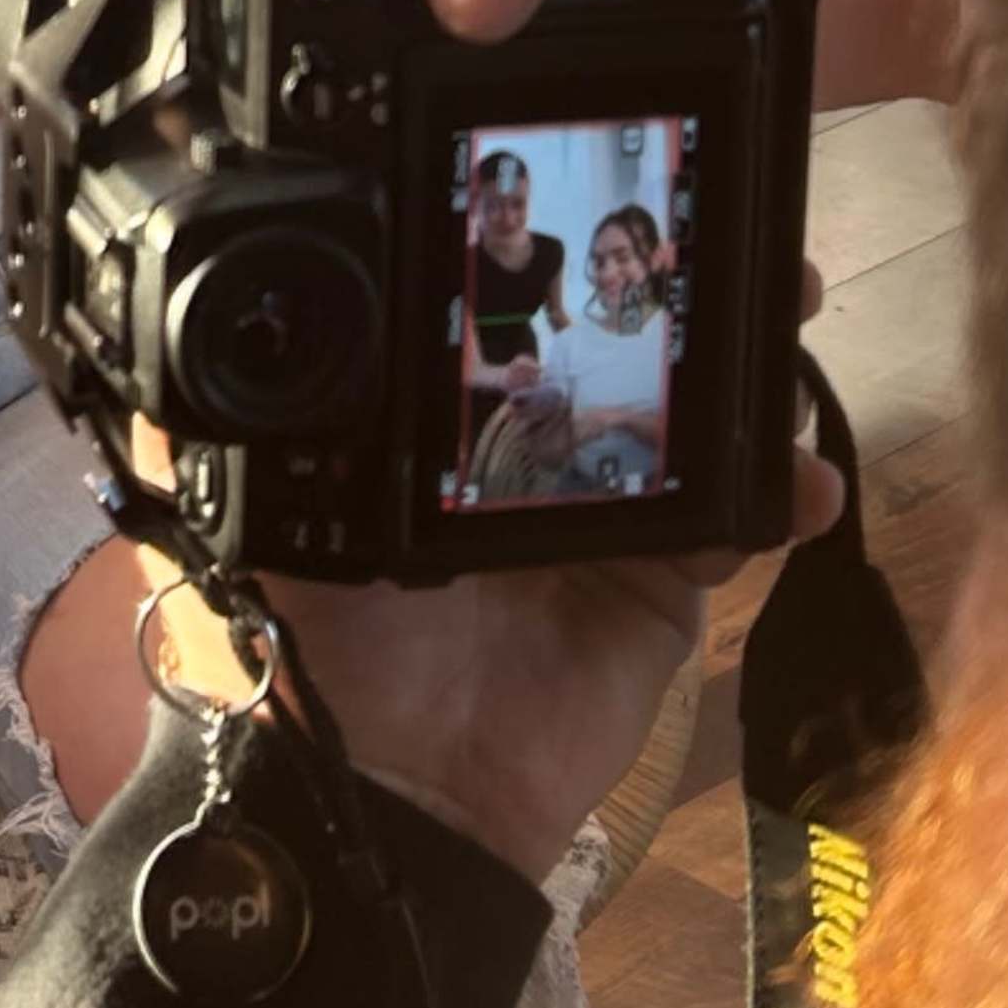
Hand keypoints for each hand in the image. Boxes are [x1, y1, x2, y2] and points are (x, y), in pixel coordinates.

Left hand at [264, 263, 839, 882]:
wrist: (398, 795)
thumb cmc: (317, 653)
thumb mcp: (268, 517)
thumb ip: (253, 423)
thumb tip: (213, 320)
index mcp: (427, 433)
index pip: (502, 326)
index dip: (556, 271)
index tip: (608, 212)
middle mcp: (520, 460)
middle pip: (615, 356)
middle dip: (680, 300)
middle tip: (733, 246)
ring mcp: (602, 524)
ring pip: (690, 425)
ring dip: (746, 377)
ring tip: (785, 329)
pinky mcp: (660, 591)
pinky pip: (734, 526)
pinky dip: (777, 495)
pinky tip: (795, 479)